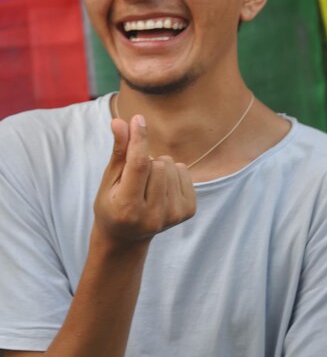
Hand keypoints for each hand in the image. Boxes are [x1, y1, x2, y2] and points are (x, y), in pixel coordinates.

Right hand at [94, 115, 195, 246]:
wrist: (127, 237)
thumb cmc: (112, 203)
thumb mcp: (108, 180)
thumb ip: (119, 151)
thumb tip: (120, 122)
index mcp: (127, 208)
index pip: (139, 166)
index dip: (139, 140)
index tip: (138, 119)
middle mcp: (152, 216)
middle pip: (158, 164)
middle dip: (146, 160)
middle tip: (135, 178)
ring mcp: (172, 216)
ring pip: (171, 165)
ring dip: (158, 166)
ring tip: (147, 184)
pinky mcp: (187, 212)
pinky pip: (183, 171)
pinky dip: (172, 173)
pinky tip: (160, 188)